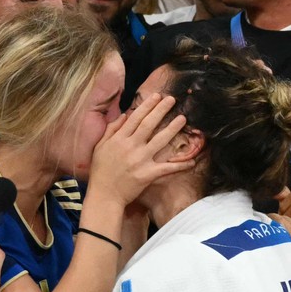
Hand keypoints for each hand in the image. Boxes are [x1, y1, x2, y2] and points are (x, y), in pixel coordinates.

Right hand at [86, 92, 189, 206]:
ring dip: (172, 128)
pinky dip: (179, 165)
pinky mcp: (147, 174)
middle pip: (149, 124)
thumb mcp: (100, 147)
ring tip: (183, 118)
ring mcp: (140, 160)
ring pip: (160, 140)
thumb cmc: (100, 172)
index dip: (147, 105)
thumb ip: (111, 129)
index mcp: (119, 139)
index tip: (157, 96)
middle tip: (172, 99)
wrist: (104, 195)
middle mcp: (130, 147)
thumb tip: (124, 115)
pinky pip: (166, 168)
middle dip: (161, 110)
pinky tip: (191, 160)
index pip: (135, 118)